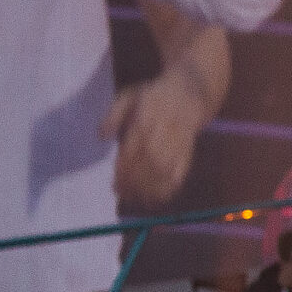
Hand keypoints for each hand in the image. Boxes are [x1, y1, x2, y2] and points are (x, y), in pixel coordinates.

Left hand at [103, 71, 215, 207]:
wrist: (191, 92)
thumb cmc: (153, 95)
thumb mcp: (129, 96)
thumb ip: (113, 115)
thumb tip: (101, 136)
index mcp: (146, 119)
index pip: (134, 150)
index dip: (125, 170)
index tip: (115, 184)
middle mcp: (164, 133)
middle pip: (150, 164)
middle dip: (136, 183)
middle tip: (122, 195)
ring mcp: (179, 144)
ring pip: (166, 170)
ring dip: (151, 188)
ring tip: (137, 199)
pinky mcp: (188, 151)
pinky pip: (181, 172)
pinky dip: (170, 187)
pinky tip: (158, 197)